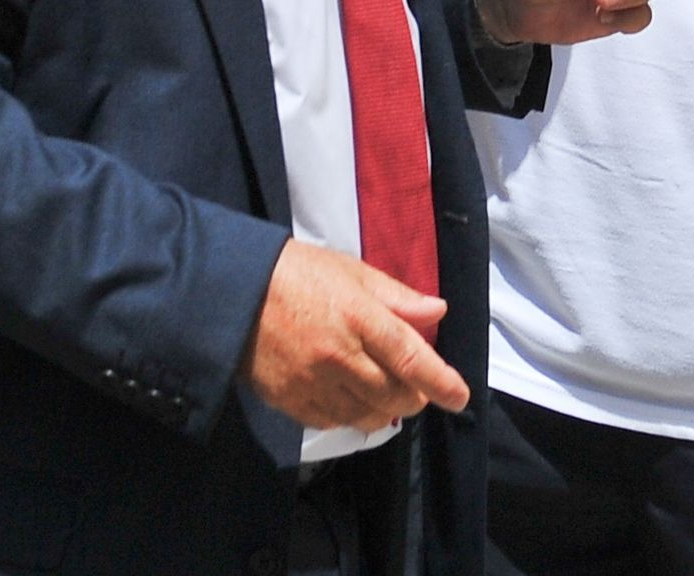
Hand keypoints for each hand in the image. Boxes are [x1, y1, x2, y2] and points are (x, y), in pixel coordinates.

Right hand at [239, 238, 464, 432]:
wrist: (234, 293)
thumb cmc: (298, 273)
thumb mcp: (351, 271)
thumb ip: (397, 297)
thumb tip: (438, 312)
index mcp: (359, 316)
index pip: (410, 358)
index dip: (440, 382)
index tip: (460, 397)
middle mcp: (340, 355)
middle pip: (393, 395)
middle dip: (414, 397)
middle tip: (416, 387)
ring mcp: (313, 383)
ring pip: (367, 416)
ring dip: (384, 410)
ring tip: (385, 394)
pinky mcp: (291, 402)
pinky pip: (334, 422)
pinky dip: (351, 415)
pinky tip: (350, 398)